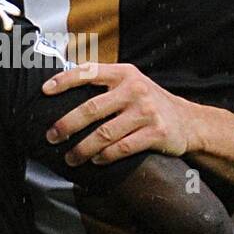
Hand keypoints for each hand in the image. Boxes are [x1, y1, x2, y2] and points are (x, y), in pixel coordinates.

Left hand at [42, 62, 198, 165]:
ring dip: (82, 149)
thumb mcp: (130, 84)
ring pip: (104, 133)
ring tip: (70, 158)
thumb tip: (62, 89)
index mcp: (124, 73)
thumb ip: (104, 84)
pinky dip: (105, 156)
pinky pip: (122, 148)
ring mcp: (146, 112)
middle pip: (91, 108)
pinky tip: (96, 160)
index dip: (64, 81)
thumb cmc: (148, 103)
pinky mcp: (156, 133)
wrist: (188, 121)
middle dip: (66, 125)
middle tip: (51, 137)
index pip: (88, 72)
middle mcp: (135, 89)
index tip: (44, 92)